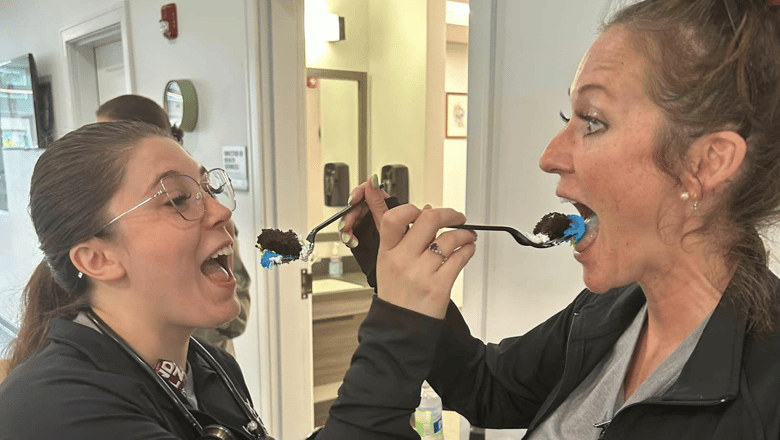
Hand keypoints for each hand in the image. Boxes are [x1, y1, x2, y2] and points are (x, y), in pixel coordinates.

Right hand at [338, 174, 389, 247]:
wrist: (391, 264)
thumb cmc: (396, 245)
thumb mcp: (384, 221)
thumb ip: (377, 201)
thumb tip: (373, 180)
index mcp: (382, 204)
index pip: (367, 191)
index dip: (358, 193)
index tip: (352, 201)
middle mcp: (373, 212)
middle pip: (354, 207)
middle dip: (348, 217)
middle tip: (346, 226)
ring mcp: (366, 222)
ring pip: (349, 218)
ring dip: (346, 228)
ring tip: (349, 238)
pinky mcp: (359, 231)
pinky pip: (348, 229)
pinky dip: (347, 235)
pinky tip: (351, 241)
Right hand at [376, 204, 476, 318]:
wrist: (400, 329)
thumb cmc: (396, 297)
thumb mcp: (389, 265)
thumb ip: (405, 238)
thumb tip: (425, 212)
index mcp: (388, 252)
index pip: (394, 218)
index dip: (411, 208)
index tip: (425, 210)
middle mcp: (403, 260)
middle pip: (429, 220)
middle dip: (449, 214)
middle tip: (457, 217)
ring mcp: (421, 273)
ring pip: (450, 239)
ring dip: (465, 234)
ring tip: (467, 237)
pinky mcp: (439, 286)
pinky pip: (459, 258)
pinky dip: (468, 250)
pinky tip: (468, 249)